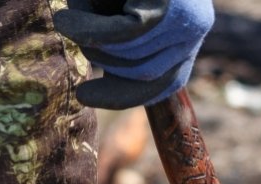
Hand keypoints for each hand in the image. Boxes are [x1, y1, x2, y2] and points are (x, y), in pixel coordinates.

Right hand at [53, 0, 213, 108]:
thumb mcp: (120, 11)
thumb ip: (122, 42)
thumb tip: (113, 83)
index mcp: (187, 33)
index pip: (164, 85)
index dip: (123, 96)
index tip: (85, 97)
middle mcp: (195, 27)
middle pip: (144, 76)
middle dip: (103, 62)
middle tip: (74, 31)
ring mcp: (186, 16)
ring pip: (130, 57)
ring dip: (92, 39)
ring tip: (76, 10)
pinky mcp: (170, 5)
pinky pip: (124, 34)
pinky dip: (88, 30)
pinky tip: (65, 19)